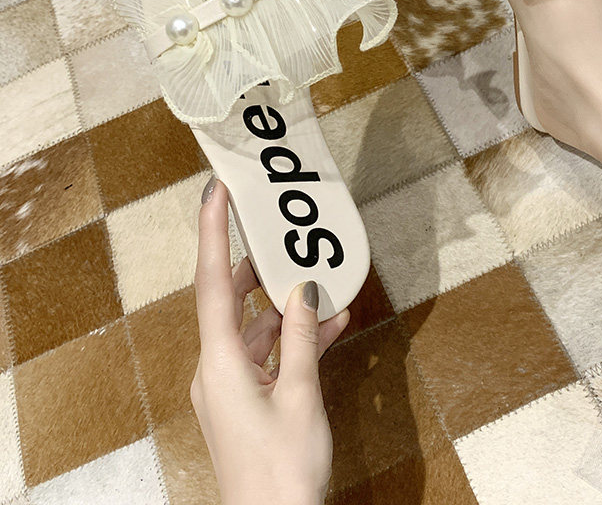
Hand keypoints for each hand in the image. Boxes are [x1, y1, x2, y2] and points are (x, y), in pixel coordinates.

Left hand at [191, 177, 349, 504]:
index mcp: (219, 364)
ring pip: (255, 329)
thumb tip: (304, 291)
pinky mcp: (245, 399)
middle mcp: (215, 369)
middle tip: (278, 234)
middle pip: (231, 301)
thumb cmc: (281, 471)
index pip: (213, 283)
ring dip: (286, 309)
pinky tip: (327, 327)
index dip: (214, 233)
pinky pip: (268, 356)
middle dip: (257, 268)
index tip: (216, 194)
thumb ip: (303, 337)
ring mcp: (229, 385)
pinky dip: (293, 340)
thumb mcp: (300, 394)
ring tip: (318, 283)